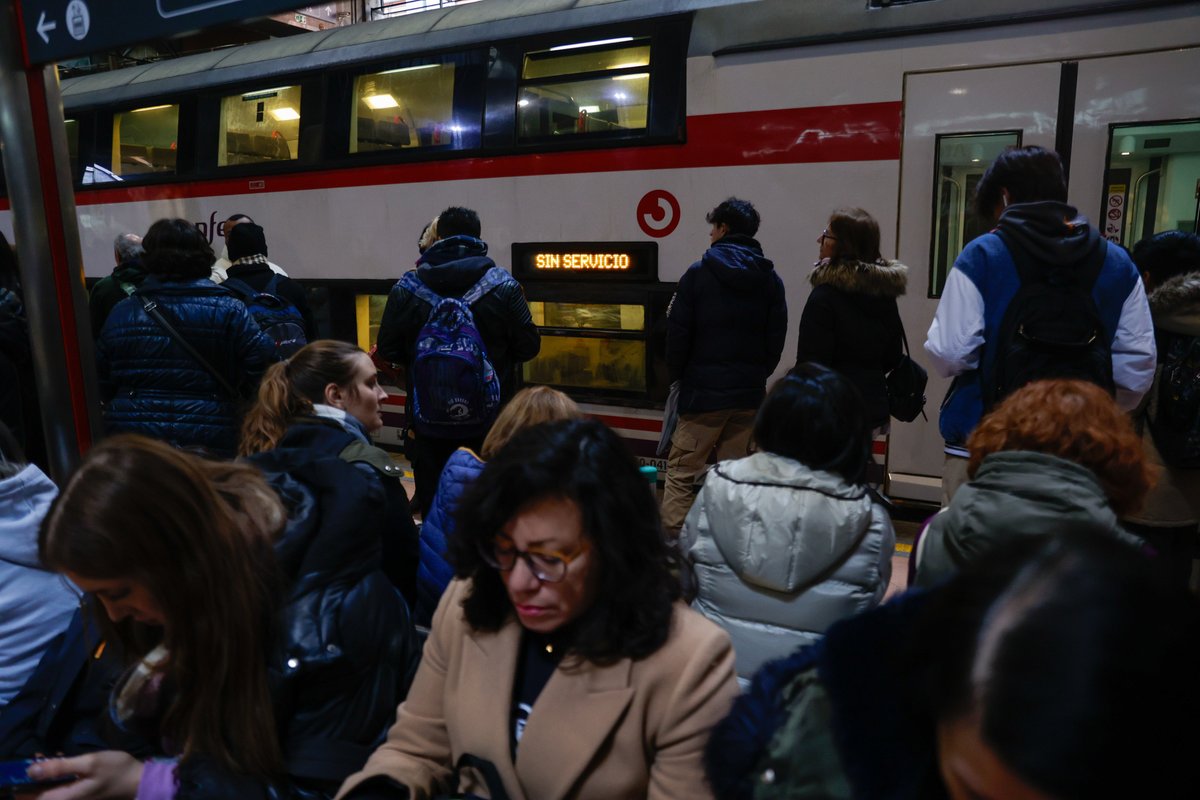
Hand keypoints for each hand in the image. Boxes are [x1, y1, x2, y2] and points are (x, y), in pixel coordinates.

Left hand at [27, 752, 143, 799]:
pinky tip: (61, 761)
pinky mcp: (80, 792)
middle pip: (40, 794)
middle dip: (35, 776)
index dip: (24, 784)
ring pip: (50, 789)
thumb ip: (60, 767)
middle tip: (37, 757)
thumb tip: (31, 770)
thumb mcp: (89, 763)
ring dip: (45, 774)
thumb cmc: (115, 770)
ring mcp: (74, 797)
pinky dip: (56, 775)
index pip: (34, 797)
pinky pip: (60, 786)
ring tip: (47, 757)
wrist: (138, 780)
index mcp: (66, 797)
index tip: (23, 766)